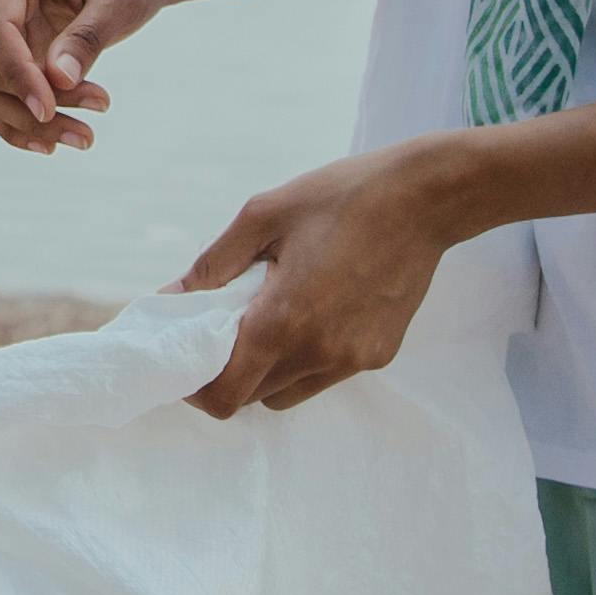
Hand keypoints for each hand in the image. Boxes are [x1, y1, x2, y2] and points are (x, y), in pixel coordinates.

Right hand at [0, 0, 171, 152]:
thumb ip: (87, 37)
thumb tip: (58, 80)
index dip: (17, 73)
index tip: (48, 110)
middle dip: (35, 106)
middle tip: (88, 132)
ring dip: (30, 124)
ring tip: (84, 137)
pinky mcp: (9, 53)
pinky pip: (0, 98)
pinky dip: (23, 125)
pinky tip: (55, 142)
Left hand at [175, 136, 480, 417]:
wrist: (425, 198)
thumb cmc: (340, 197)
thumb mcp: (261, 215)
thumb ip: (212, 265)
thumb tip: (171, 297)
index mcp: (283, 322)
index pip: (226, 395)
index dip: (196, 387)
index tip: (186, 357)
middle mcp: (319, 354)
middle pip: (253, 397)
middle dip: (228, 373)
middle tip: (221, 328)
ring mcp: (352, 360)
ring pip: (289, 392)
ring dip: (266, 370)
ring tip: (269, 316)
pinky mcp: (379, 356)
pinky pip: (325, 375)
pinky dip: (305, 358)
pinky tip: (313, 309)